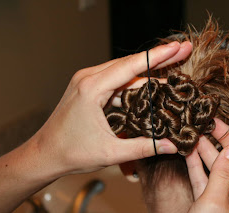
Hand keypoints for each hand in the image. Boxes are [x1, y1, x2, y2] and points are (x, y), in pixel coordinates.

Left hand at [32, 41, 192, 174]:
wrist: (45, 153)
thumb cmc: (70, 152)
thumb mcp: (110, 153)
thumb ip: (143, 147)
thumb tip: (171, 145)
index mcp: (92, 88)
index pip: (131, 66)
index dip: (158, 56)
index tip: (178, 47)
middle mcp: (89, 78)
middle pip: (130, 63)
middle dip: (159, 57)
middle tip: (183, 50)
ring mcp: (88, 81)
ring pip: (124, 71)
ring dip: (148, 70)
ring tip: (173, 68)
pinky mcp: (90, 88)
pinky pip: (116, 80)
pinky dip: (135, 82)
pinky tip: (150, 85)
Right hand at [186, 112, 228, 212]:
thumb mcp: (215, 203)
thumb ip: (223, 175)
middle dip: (226, 137)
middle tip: (211, 123)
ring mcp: (224, 196)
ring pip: (219, 166)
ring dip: (208, 148)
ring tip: (196, 133)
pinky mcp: (207, 201)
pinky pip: (204, 176)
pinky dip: (196, 163)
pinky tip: (188, 151)